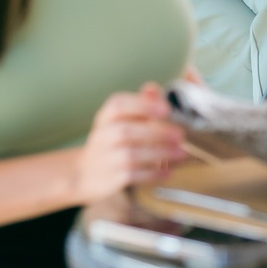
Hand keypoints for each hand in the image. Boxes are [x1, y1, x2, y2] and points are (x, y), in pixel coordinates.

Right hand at [75, 83, 185, 199]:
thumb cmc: (112, 141)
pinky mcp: (110, 179)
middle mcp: (102, 135)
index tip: (166, 109)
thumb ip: (140, 103)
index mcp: (107, 116)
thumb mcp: (122, 119)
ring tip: (180, 153)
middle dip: (157, 133)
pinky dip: (152, 174)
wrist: (86, 172)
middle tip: (180, 135)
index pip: (118, 105)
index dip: (142, 105)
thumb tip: (154, 88)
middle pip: (127, 132)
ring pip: (131, 155)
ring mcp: (105, 158)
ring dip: (160, 153)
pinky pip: (132, 175)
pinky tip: (167, 172)